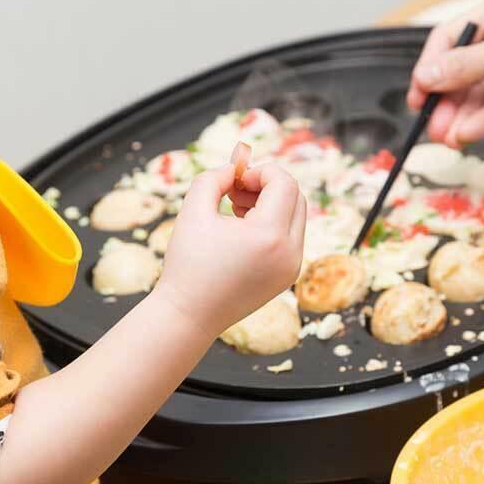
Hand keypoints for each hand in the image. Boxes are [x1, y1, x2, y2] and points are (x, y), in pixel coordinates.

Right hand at [155, 163, 305, 338]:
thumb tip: (234, 168)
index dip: (261, 171)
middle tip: (234, 191)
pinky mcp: (286, 277)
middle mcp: (290, 253)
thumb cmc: (187, 265)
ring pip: (295, 216)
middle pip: (296, 197)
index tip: (235, 180)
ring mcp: (292, 268)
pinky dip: (271, 224)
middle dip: (267, 185)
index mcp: (270, 236)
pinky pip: (290, 237)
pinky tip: (241, 229)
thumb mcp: (193, 209)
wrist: (188, 316)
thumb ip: (214, 178)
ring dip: (270, 203)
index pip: (285, 183)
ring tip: (234, 208)